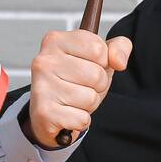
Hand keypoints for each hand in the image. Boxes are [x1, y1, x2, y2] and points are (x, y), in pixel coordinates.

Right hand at [22, 30, 132, 148]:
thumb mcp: (100, 58)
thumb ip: (119, 48)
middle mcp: (44, 61)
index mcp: (56, 40)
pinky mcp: (44, 112)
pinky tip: (68, 114)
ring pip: (91, 98)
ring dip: (89, 104)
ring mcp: (41, 86)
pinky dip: (81, 120)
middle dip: (98, 86)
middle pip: (97, 75)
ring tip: (74, 100)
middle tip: (82, 86)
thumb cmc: (76, 80)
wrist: (50, 112)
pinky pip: (82, 119)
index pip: (98, 49)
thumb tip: (119, 62)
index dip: (103, 62)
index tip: (90, 65)